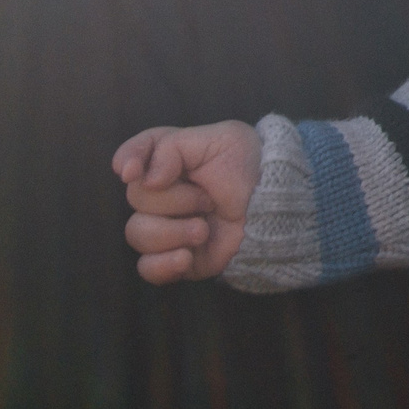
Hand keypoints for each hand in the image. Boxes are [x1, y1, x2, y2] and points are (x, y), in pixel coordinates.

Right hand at [112, 119, 262, 283]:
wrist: (279, 206)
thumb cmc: (252, 168)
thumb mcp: (223, 139)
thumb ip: (175, 149)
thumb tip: (144, 179)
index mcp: (170, 158)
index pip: (133, 153)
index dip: (129, 159)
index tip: (132, 172)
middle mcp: (162, 192)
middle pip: (136, 197)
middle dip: (175, 199)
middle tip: (208, 199)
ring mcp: (168, 226)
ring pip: (137, 233)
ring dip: (173, 231)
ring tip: (205, 229)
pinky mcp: (177, 257)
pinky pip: (147, 268)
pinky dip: (163, 264)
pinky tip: (187, 257)